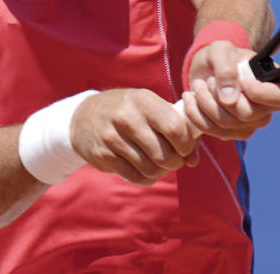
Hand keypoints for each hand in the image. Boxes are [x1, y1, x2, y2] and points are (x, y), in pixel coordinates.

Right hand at [70, 88, 199, 185]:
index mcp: (143, 101)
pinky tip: (146, 170)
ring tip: (160, 165)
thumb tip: (195, 160)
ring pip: (150, 168)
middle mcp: (127, 118)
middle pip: (164, 154)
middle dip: (175, 162)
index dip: (186, 144)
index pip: (175, 128)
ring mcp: (113, 138)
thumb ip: (176, 127)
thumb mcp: (149, 107)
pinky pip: (135, 177)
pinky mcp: (104, 156)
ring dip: (161, 172)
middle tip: (175, 160)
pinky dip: (147, 178)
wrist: (85, 116)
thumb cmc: (128, 110)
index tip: (186, 148)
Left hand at [181, 41, 279, 140]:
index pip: (279, 98)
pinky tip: (191, 99)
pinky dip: (196, 114)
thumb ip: (226, 68)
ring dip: (205, 103)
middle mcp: (266, 109)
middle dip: (220, 95)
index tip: (242, 81)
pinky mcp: (230, 133)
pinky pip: (211, 130)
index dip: (260, 93)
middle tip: (209, 79)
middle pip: (246, 114)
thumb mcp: (222, 50)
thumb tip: (229, 99)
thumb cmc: (221, 56)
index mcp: (275, 85)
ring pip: (226, 124)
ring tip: (199, 85)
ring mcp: (249, 124)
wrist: (207, 69)